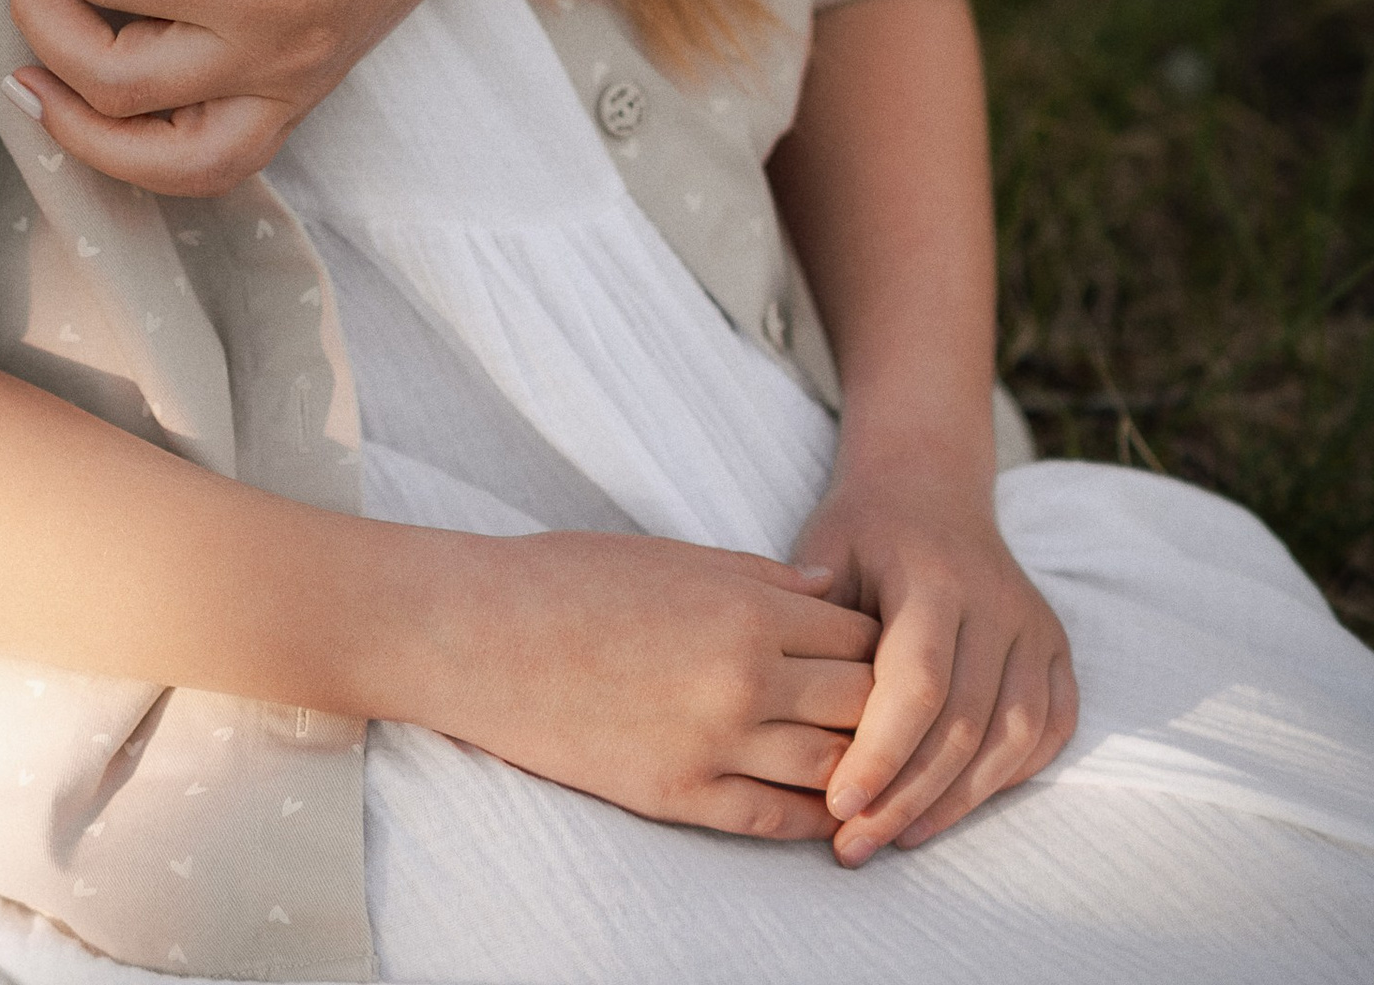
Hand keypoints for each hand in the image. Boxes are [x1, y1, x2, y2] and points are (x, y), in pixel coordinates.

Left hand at [7, 0, 516, 192]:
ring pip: (163, 163)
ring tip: (32, 79)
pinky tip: (114, 113)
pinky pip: (220, 163)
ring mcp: (296, 87)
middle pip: (113, 81)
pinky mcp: (307, 95)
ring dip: (82, 129)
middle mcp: (276, 55)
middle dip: (44, 17)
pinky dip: (154, 156)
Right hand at [411, 528, 877, 837]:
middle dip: (884, 708)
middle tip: (893, 714)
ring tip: (873, 767)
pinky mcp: (678, 795)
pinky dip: (813, 818)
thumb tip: (828, 592)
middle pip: (860, 704)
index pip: (856, 637)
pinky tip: (828, 813)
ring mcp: (712, 743)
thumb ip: (758, 576)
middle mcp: (743, 677)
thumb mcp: (670, 555)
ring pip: (830, 767)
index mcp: (742, 606)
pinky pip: (773, 818)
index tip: (883, 653)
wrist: (480, 634)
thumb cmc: (567, 578)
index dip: (879, 646)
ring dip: (860, 768)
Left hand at [792, 456, 1077, 863]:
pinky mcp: (1057, 646)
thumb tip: (794, 727)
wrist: (927, 484)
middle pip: (963, 723)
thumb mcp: (824, 556)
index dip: (879, 754)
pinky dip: (1009, 777)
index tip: (836, 806)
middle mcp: (997, 600)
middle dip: (906, 796)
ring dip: (956, 801)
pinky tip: (957, 803)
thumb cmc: (861, 530)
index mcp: (935, 575)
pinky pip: (1049, 730)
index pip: (916, 684)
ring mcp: (1034, 624)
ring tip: (899, 835)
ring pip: (1012, 737)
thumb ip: (816, 633)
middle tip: (854, 844)